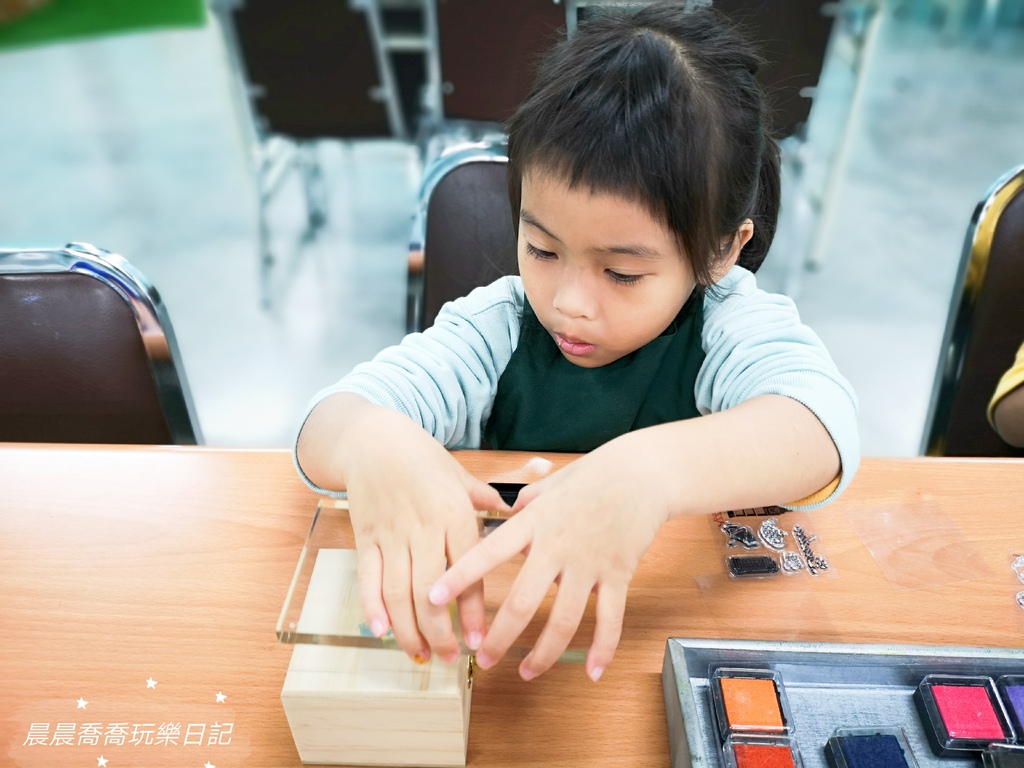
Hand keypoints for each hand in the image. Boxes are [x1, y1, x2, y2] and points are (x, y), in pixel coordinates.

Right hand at [340, 406, 508, 663]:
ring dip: (408, 628)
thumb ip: (492, 495)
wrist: (374, 440)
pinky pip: (368, 578)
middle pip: (431, 590)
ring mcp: (392, 534)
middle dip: (439, 631)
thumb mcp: (462, 476)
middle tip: (449, 659)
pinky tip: (381, 631)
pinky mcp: (366, 537)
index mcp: (455, 512)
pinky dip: (373, 607)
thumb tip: (536, 481)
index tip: (480, 641)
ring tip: (420, 654)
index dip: (472, 610)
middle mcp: (424, 526)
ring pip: (399, 591)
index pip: (468, 569)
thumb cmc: (424, 459)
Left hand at [427, 437, 669, 680]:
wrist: (642, 473)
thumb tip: (507, 508)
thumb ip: (526, 501)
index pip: (488, 553)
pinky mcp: (618, 574)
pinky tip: (591, 671)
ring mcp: (589, 564)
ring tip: (526, 672)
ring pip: (564, 620)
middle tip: (483, 660)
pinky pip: (610, 619)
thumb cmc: (594, 474)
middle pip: (523, 602)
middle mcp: (558, 546)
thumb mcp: (550, 484)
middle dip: (499, 637)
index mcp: (534, 522)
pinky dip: (602, 649)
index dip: (459, 577)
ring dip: (544, 653)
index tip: (433, 599)